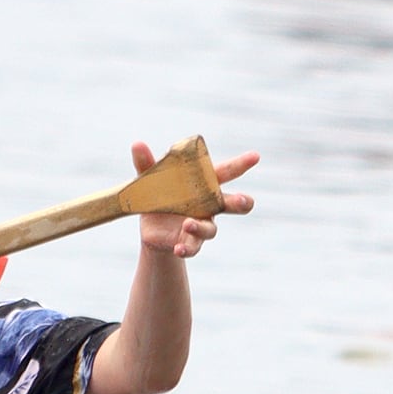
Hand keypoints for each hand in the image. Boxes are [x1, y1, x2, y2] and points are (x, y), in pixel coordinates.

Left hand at [134, 142, 257, 258]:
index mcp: (204, 185)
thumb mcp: (151, 180)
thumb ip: (147, 163)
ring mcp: (202, 225)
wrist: (152, 228)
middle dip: (241, 202)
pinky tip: (178, 248)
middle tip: (243, 201)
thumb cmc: (160, 196)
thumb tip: (137, 145)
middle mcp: (209, 206)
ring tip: (188, 224)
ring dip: (201, 227)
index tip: (255, 156)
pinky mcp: (189, 242)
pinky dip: (186, 248)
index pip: (226, 172)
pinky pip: (192, 247)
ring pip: (210, 229)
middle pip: (232, 204)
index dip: (241, 164)